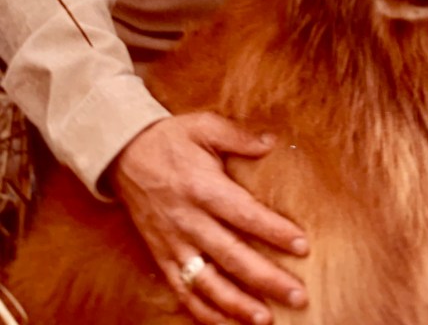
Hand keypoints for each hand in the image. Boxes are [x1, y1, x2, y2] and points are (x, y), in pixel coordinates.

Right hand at [108, 112, 308, 324]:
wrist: (123, 154)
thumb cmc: (170, 138)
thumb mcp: (203, 125)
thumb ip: (238, 136)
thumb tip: (271, 142)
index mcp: (202, 187)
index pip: (243, 214)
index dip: (273, 231)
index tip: (302, 245)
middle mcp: (188, 220)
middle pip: (231, 256)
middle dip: (266, 279)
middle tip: (297, 295)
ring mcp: (173, 243)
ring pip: (207, 283)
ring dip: (237, 305)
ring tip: (266, 320)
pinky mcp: (161, 257)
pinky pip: (182, 292)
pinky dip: (203, 312)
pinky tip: (227, 324)